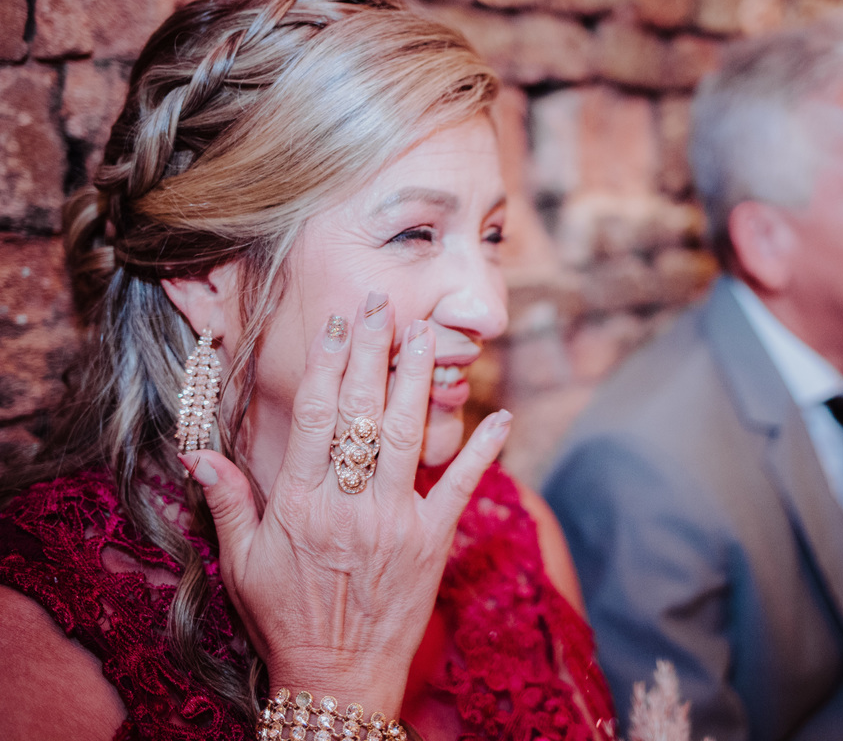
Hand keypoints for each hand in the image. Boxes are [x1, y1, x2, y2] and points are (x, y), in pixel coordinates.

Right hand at [179, 293, 509, 713]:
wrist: (337, 678)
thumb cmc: (285, 619)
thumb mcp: (242, 564)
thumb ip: (227, 502)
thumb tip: (199, 451)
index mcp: (301, 503)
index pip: (316, 416)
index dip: (329, 363)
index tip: (339, 323)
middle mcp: (349, 504)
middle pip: (365, 412)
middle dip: (375, 352)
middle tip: (385, 305)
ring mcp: (396, 521)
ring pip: (411, 436)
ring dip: (420, 381)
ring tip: (428, 335)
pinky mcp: (433, 541)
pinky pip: (462, 487)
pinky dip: (485, 451)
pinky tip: (503, 415)